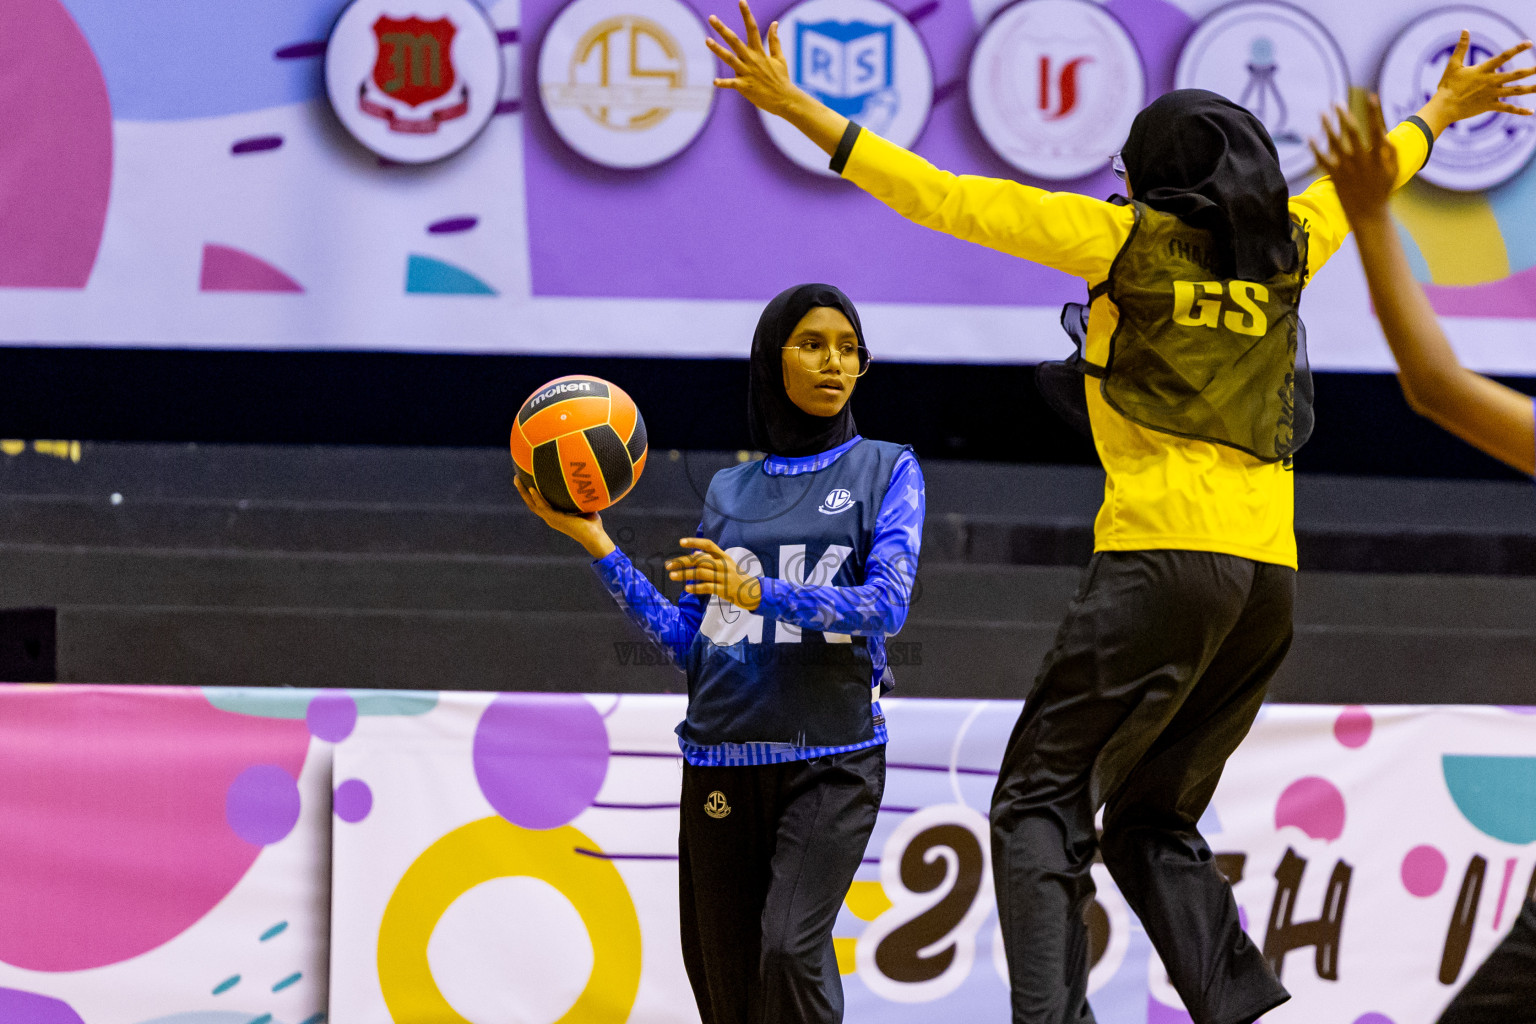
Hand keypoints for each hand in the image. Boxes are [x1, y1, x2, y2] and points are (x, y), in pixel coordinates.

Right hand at [514, 475, 614, 558]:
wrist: (594, 537)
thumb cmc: (593, 525)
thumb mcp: (586, 507)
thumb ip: (582, 497)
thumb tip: (587, 483)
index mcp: (554, 516)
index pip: (538, 504)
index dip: (531, 494)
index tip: (527, 482)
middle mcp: (550, 518)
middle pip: (531, 503)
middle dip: (522, 491)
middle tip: (516, 478)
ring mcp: (551, 519)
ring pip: (532, 504)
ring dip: (524, 492)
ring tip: (518, 480)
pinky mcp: (555, 519)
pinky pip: (543, 507)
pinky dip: (537, 498)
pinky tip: (532, 489)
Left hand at [667, 538, 762, 610]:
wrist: (754, 592)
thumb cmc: (737, 577)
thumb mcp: (726, 565)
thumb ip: (711, 559)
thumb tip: (693, 555)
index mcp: (723, 556)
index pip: (708, 545)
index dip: (694, 542)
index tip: (681, 542)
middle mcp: (723, 565)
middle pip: (700, 560)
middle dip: (682, 562)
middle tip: (668, 566)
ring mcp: (724, 577)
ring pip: (701, 573)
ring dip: (685, 574)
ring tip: (672, 576)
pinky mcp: (724, 590)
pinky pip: (708, 587)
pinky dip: (696, 587)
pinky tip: (687, 588)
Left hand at [707, 0, 800, 117]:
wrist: (785, 99)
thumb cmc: (781, 79)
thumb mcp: (779, 58)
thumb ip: (774, 40)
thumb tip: (774, 23)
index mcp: (759, 52)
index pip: (752, 29)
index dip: (747, 14)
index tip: (741, 1)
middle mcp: (752, 60)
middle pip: (735, 41)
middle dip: (722, 29)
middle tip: (712, 17)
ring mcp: (747, 73)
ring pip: (730, 59)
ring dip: (718, 50)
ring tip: (707, 40)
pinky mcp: (745, 87)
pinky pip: (732, 83)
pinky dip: (723, 83)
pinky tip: (715, 82)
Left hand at [1311, 96, 1398, 224]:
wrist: (1369, 214)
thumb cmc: (1382, 189)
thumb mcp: (1393, 169)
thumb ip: (1389, 149)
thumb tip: (1383, 130)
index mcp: (1379, 157)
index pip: (1378, 129)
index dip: (1374, 112)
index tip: (1371, 96)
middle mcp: (1363, 160)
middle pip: (1353, 133)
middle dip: (1345, 116)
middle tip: (1337, 102)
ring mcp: (1348, 169)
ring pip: (1336, 144)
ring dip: (1328, 127)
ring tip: (1321, 113)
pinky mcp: (1336, 177)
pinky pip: (1323, 160)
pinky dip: (1316, 149)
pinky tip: (1310, 137)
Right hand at [1422, 31, 1535, 130]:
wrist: (1444, 107)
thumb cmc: (1447, 85)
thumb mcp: (1453, 64)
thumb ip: (1461, 47)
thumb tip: (1465, 30)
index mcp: (1483, 70)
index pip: (1503, 57)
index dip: (1517, 49)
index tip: (1529, 43)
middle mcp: (1490, 82)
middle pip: (1515, 75)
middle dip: (1531, 71)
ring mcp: (1491, 94)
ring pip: (1515, 91)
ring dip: (1531, 89)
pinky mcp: (1489, 106)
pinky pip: (1508, 109)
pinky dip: (1519, 111)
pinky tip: (1531, 112)